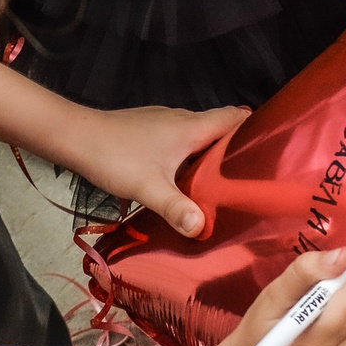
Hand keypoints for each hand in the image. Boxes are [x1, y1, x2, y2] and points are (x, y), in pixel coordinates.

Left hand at [42, 102, 250, 236]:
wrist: (74, 137)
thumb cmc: (114, 156)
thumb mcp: (148, 187)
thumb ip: (176, 208)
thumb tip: (202, 228)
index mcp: (191, 127)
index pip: (236, 117)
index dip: (256, 130)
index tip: (271, 152)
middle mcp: (182, 120)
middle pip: (221, 129)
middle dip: (237, 150)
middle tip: (250, 179)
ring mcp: (165, 124)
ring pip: (199, 137)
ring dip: (212, 156)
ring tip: (222, 185)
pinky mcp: (150, 131)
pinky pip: (182, 141)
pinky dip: (190, 157)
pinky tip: (185, 181)